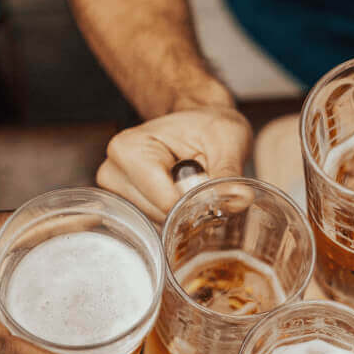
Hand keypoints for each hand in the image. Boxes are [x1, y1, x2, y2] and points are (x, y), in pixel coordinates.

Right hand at [97, 108, 251, 222]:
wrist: (200, 125)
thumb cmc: (209, 127)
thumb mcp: (227, 141)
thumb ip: (229, 172)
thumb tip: (241, 199)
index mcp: (130, 150)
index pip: (164, 201)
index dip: (196, 204)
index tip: (215, 192)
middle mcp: (113, 173)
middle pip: (160, 217)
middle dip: (190, 209)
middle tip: (204, 181)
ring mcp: (116, 194)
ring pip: (159, 226)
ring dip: (183, 214)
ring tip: (191, 185)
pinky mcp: (126, 208)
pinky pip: (157, 228)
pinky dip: (176, 218)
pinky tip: (181, 196)